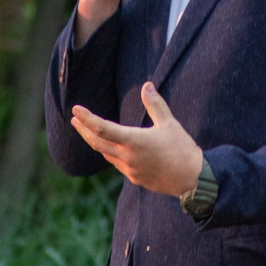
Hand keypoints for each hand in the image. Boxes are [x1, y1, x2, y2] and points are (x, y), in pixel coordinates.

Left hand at [70, 82, 203, 196]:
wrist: (191, 179)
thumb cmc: (182, 149)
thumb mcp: (169, 123)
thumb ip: (155, 104)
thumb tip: (147, 85)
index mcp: (134, 141)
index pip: (102, 128)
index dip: (87, 118)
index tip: (76, 109)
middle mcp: (127, 157)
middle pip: (97, 143)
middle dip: (83, 130)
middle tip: (74, 119)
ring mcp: (129, 170)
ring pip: (106, 154)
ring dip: (95, 142)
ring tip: (88, 131)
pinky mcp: (135, 178)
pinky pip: (117, 163)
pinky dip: (109, 152)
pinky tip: (111, 147)